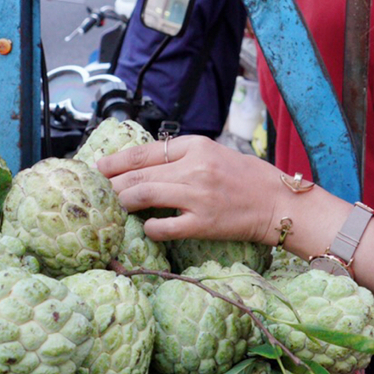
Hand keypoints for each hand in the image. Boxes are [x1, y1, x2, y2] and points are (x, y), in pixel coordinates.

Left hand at [93, 135, 291, 247]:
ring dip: (124, 203)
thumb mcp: (212, 153)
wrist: (276, 202)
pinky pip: (163, 227)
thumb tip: (139, 165)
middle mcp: (194, 168)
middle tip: (98, 191)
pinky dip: (149, 227)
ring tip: (116, 206)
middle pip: (137, 175)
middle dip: (111, 184)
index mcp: (195, 146)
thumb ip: (180, 156)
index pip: (143, 152)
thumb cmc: (244, 177)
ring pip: (143, 197)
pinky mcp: (203, 223)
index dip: (115, 162)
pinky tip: (148, 227)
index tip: (98, 168)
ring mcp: (198, 196)